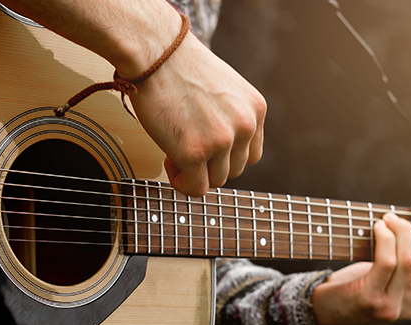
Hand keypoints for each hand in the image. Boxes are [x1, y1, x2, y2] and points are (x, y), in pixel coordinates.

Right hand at [129, 32, 265, 196]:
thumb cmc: (179, 65)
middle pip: (234, 170)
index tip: (204, 145)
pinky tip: (169, 161)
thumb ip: (230, 116)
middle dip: (209, 165)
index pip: (250, 153)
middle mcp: (245, 125)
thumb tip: (219, 149)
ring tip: (174, 150)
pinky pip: (195, 188)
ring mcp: (222, 140)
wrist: (154, 51)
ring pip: (216, 181)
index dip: (225, 155)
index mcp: (256, 108)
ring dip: (194, 173)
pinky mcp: (195, 152)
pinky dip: (181, 182)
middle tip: (184, 146)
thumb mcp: (224, 88)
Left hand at [310, 203, 410, 324]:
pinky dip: (385, 239)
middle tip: (399, 221)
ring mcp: (392, 306)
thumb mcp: (383, 279)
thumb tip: (409, 220)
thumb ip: (401, 262)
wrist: (320, 319)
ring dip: (401, 231)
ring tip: (385, 220)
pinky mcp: (370, 299)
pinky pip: (387, 262)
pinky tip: (376, 228)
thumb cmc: (349, 290)